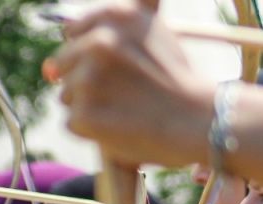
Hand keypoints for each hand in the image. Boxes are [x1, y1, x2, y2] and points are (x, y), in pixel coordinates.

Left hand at [50, 2, 213, 169]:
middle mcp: (98, 43)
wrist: (198, 120)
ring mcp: (88, 80)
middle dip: (85, 79)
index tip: (111, 64)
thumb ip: (113, 25)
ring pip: (66, 95)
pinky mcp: (83, 115)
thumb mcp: (153, 30)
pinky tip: (118, 124)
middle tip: (122, 90)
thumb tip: (65, 28)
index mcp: (114, 16)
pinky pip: (72, 122)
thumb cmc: (176, 78)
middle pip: (63, 64)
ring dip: (87, 104)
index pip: (73, 31)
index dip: (88, 52)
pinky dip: (90, 128)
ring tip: (124, 107)